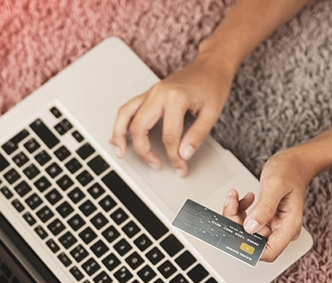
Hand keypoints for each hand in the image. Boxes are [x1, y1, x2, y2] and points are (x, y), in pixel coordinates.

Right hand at [109, 52, 234, 176]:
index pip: (169, 136)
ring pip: (126, 114)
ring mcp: (151, 92)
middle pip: (140, 126)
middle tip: (155, 164)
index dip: (174, 156)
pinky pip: (128, 108)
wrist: (211, 66)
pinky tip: (118, 136)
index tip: (180, 167)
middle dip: (144, 150)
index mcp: (176, 98)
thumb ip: (197, 136)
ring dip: (119, 135)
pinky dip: (121, 123)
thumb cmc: (213, 85)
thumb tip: (184, 155)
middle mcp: (159, 93)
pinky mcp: (149, 94)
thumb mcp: (212, 113)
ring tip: (121, 152)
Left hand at [222, 147, 317, 261]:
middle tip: (231, 206)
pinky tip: (241, 199)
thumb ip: (264, 207)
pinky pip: (247, 222)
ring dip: (236, 216)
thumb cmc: (291, 171)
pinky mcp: (266, 218)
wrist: (295, 163)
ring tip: (234, 199)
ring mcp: (273, 224)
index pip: (269, 252)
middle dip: (237, 225)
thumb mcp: (275, 185)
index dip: (249, 249)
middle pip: (253, 241)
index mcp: (289, 226)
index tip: (233, 235)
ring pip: (247, 231)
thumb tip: (250, 227)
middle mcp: (281, 229)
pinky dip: (240, 210)